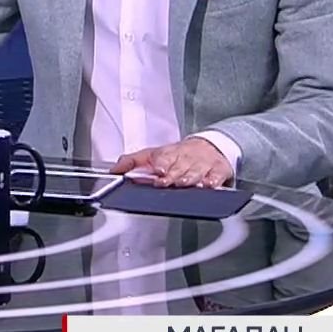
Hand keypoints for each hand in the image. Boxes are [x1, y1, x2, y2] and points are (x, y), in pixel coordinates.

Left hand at [113, 138, 231, 187]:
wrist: (208, 147)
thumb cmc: (176, 155)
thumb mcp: (151, 155)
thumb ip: (131, 162)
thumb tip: (114, 170)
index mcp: (169, 154)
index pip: (163, 157)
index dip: (160, 163)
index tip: (158, 170)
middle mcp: (186, 158)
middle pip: (179, 166)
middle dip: (173, 174)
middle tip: (167, 181)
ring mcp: (203, 164)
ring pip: (197, 171)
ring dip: (190, 178)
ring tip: (184, 183)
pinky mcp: (218, 170)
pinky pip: (217, 175)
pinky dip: (213, 180)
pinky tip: (209, 184)